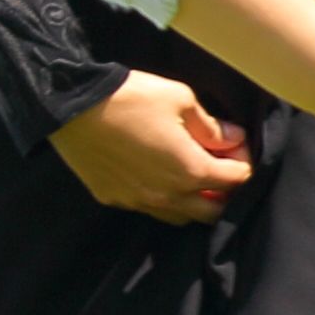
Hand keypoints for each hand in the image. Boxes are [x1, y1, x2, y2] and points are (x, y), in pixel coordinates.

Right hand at [53, 74, 251, 223]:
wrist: (71, 106)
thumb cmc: (130, 97)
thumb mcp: (179, 98)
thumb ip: (211, 125)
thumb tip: (233, 139)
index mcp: (191, 170)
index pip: (236, 180)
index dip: (243, 162)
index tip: (236, 144)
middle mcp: (169, 195)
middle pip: (214, 211)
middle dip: (225, 192)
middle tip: (220, 166)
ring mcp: (140, 201)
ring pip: (182, 217)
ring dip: (195, 201)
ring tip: (191, 177)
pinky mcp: (115, 199)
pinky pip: (150, 208)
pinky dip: (163, 199)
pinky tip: (156, 176)